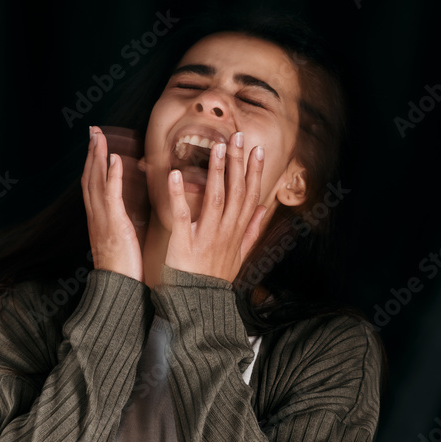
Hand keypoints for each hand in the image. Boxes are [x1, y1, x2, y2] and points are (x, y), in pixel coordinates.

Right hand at [81, 126, 143, 281]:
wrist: (119, 291)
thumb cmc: (126, 270)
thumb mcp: (125, 241)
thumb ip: (126, 223)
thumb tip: (134, 212)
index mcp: (99, 220)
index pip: (93, 185)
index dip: (94, 163)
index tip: (96, 143)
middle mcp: (97, 216)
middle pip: (90, 178)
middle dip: (92, 153)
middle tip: (93, 130)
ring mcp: (103, 220)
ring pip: (96, 182)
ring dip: (98, 157)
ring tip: (99, 136)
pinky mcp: (114, 225)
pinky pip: (111, 196)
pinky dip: (111, 176)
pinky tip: (114, 160)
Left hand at [165, 131, 266, 282]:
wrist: (198, 306)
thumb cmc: (215, 280)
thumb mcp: (240, 256)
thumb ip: (251, 231)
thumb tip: (264, 209)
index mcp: (237, 232)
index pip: (250, 196)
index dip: (254, 172)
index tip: (257, 149)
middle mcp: (225, 232)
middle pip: (236, 192)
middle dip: (238, 163)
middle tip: (239, 136)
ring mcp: (207, 237)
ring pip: (215, 198)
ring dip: (216, 171)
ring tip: (217, 147)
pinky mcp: (184, 243)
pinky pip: (182, 216)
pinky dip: (179, 195)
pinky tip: (176, 174)